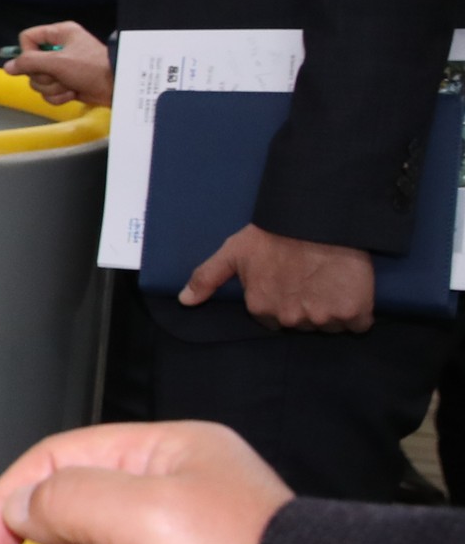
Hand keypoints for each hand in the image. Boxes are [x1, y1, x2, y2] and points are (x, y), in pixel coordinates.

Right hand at [4, 21, 111, 107]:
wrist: (117, 87)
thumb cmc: (91, 68)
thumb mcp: (58, 62)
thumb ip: (29, 62)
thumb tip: (7, 67)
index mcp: (59, 34)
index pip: (27, 39)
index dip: (28, 53)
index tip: (39, 62)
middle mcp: (58, 49)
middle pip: (31, 64)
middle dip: (44, 76)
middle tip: (59, 76)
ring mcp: (61, 67)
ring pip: (38, 81)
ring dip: (52, 87)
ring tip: (69, 86)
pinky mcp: (65, 83)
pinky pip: (48, 92)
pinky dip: (59, 96)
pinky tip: (73, 93)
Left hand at [182, 224, 375, 332]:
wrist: (318, 218)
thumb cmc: (274, 233)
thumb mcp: (233, 251)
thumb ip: (207, 277)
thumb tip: (184, 301)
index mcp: (261, 308)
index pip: (275, 320)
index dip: (284, 301)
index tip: (291, 283)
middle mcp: (291, 318)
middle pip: (303, 324)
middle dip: (308, 307)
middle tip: (312, 279)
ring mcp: (323, 317)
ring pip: (331, 325)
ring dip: (333, 310)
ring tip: (330, 281)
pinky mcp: (353, 312)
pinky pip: (359, 324)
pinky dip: (359, 313)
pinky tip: (351, 289)